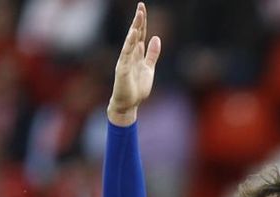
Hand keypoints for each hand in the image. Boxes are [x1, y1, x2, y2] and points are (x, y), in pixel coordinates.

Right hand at [109, 3, 160, 124]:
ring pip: (130, 41)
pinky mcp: (122, 68)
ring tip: (139, 16)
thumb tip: (156, 37)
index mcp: (137, 54)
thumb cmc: (137, 88)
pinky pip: (126, 53)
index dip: (142, 22)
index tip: (143, 9)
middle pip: (135, 34)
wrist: (129, 104)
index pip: (140, 34)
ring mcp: (125, 60)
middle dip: (138, 21)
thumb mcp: (149, 68)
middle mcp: (130, 54)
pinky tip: (133, 34)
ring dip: (135, 28)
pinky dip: (129, 43)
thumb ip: (152, 54)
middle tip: (141, 6)